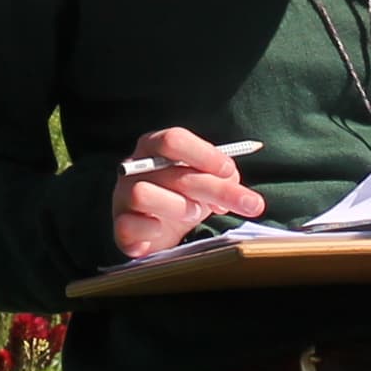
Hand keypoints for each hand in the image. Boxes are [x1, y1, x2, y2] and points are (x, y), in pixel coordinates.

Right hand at [113, 125, 268, 257]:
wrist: (156, 231)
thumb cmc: (182, 196)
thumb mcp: (204, 180)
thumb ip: (221, 176)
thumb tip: (232, 181)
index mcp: (153, 146)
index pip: (174, 140)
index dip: (205, 155)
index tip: (230, 172)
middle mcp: (133, 167)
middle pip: (174, 172)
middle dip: (216, 189)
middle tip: (251, 204)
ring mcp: (121, 196)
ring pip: (143, 194)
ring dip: (179, 207)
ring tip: (194, 214)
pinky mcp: (119, 226)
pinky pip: (130, 226)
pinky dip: (152, 230)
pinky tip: (163, 231)